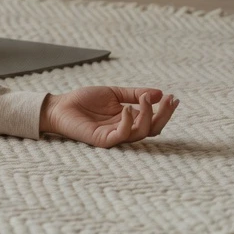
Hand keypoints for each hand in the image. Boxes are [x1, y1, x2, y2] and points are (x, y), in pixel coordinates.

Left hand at [39, 86, 178, 147]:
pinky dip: (128, 122)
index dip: (165, 111)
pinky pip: (122, 135)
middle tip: (169, 100)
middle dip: (164, 115)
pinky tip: (127, 109)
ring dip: (147, 115)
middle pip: (153, 129)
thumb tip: (159, 93)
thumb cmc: (84, 100)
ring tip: (143, 99)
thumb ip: (134, 94)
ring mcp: (115, 136)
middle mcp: (125, 130)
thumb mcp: (113, 93)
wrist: (60, 106)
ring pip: (141, 133)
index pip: (153, 120)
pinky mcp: (104, 140)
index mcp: (129, 120)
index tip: (174, 98)